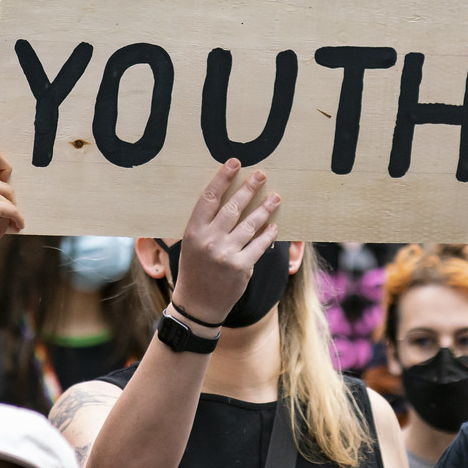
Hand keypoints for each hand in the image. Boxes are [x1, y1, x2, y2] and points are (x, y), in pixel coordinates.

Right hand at [172, 159, 280, 324]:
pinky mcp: (241, 267)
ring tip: (276, 197)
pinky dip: (268, 234)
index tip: (235, 163)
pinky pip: (260, 245)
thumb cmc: (195, 270)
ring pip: (250, 224)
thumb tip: (227, 198)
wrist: (197, 305)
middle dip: (249, 188)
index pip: (209, 197)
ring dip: (265, 208)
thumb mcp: (191, 244)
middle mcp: (209, 240)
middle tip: (262, 174)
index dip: (223, 178)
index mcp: (193, 231)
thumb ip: (206, 224)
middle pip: (233, 207)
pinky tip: (274, 225)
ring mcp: (225, 254)